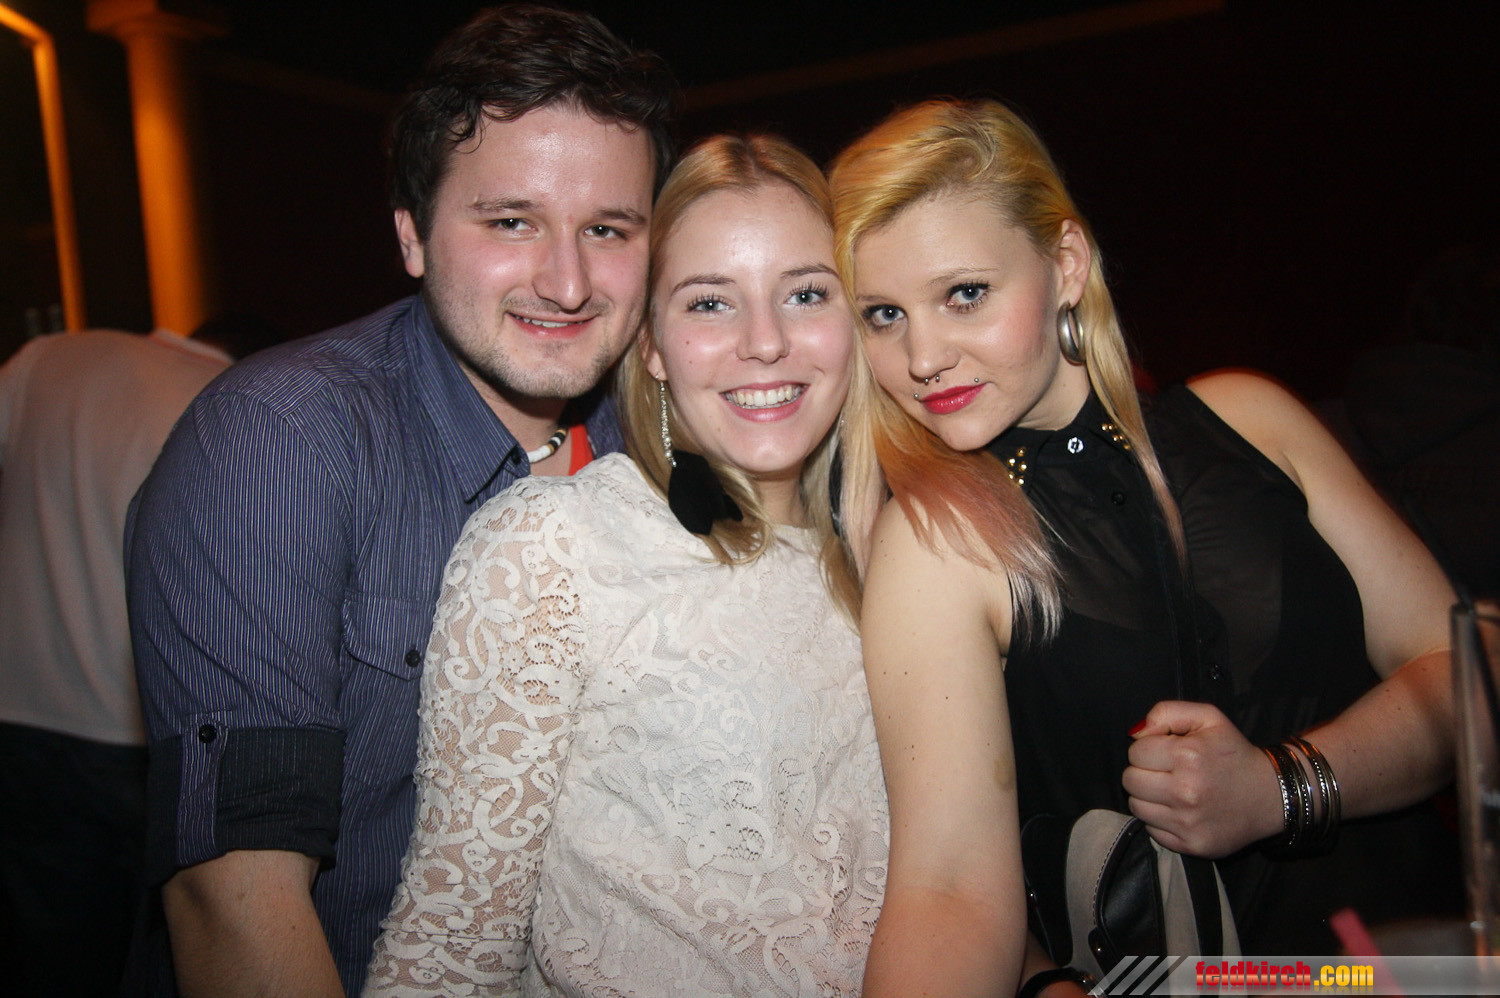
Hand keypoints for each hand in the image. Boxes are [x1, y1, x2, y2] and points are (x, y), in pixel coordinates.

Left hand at [1122, 701, 1283, 857]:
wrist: (1270, 796)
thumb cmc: (1234, 753)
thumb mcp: (1208, 718)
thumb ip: (1166, 713)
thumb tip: (1135, 733)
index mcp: (1188, 756)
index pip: (1135, 752)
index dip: (1148, 749)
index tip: (1166, 752)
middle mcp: (1186, 791)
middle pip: (1130, 780)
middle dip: (1143, 772)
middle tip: (1166, 772)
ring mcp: (1188, 822)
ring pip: (1136, 806)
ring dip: (1148, 797)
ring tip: (1171, 790)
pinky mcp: (1191, 845)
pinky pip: (1152, 830)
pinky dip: (1160, 819)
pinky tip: (1180, 810)